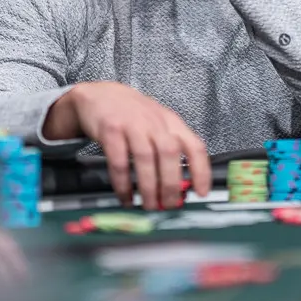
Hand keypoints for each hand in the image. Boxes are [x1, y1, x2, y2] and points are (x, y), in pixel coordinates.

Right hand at [45, 81, 211, 209]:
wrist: (99, 94)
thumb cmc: (132, 114)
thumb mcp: (157, 123)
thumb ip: (170, 147)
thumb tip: (180, 186)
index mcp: (171, 122)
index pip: (194, 145)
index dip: (201, 171)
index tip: (201, 193)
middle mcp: (154, 121)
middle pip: (170, 153)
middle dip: (171, 184)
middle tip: (168, 206)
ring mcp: (132, 124)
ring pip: (146, 158)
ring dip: (148, 187)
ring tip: (148, 206)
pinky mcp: (110, 129)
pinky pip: (119, 161)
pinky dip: (123, 184)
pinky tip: (126, 197)